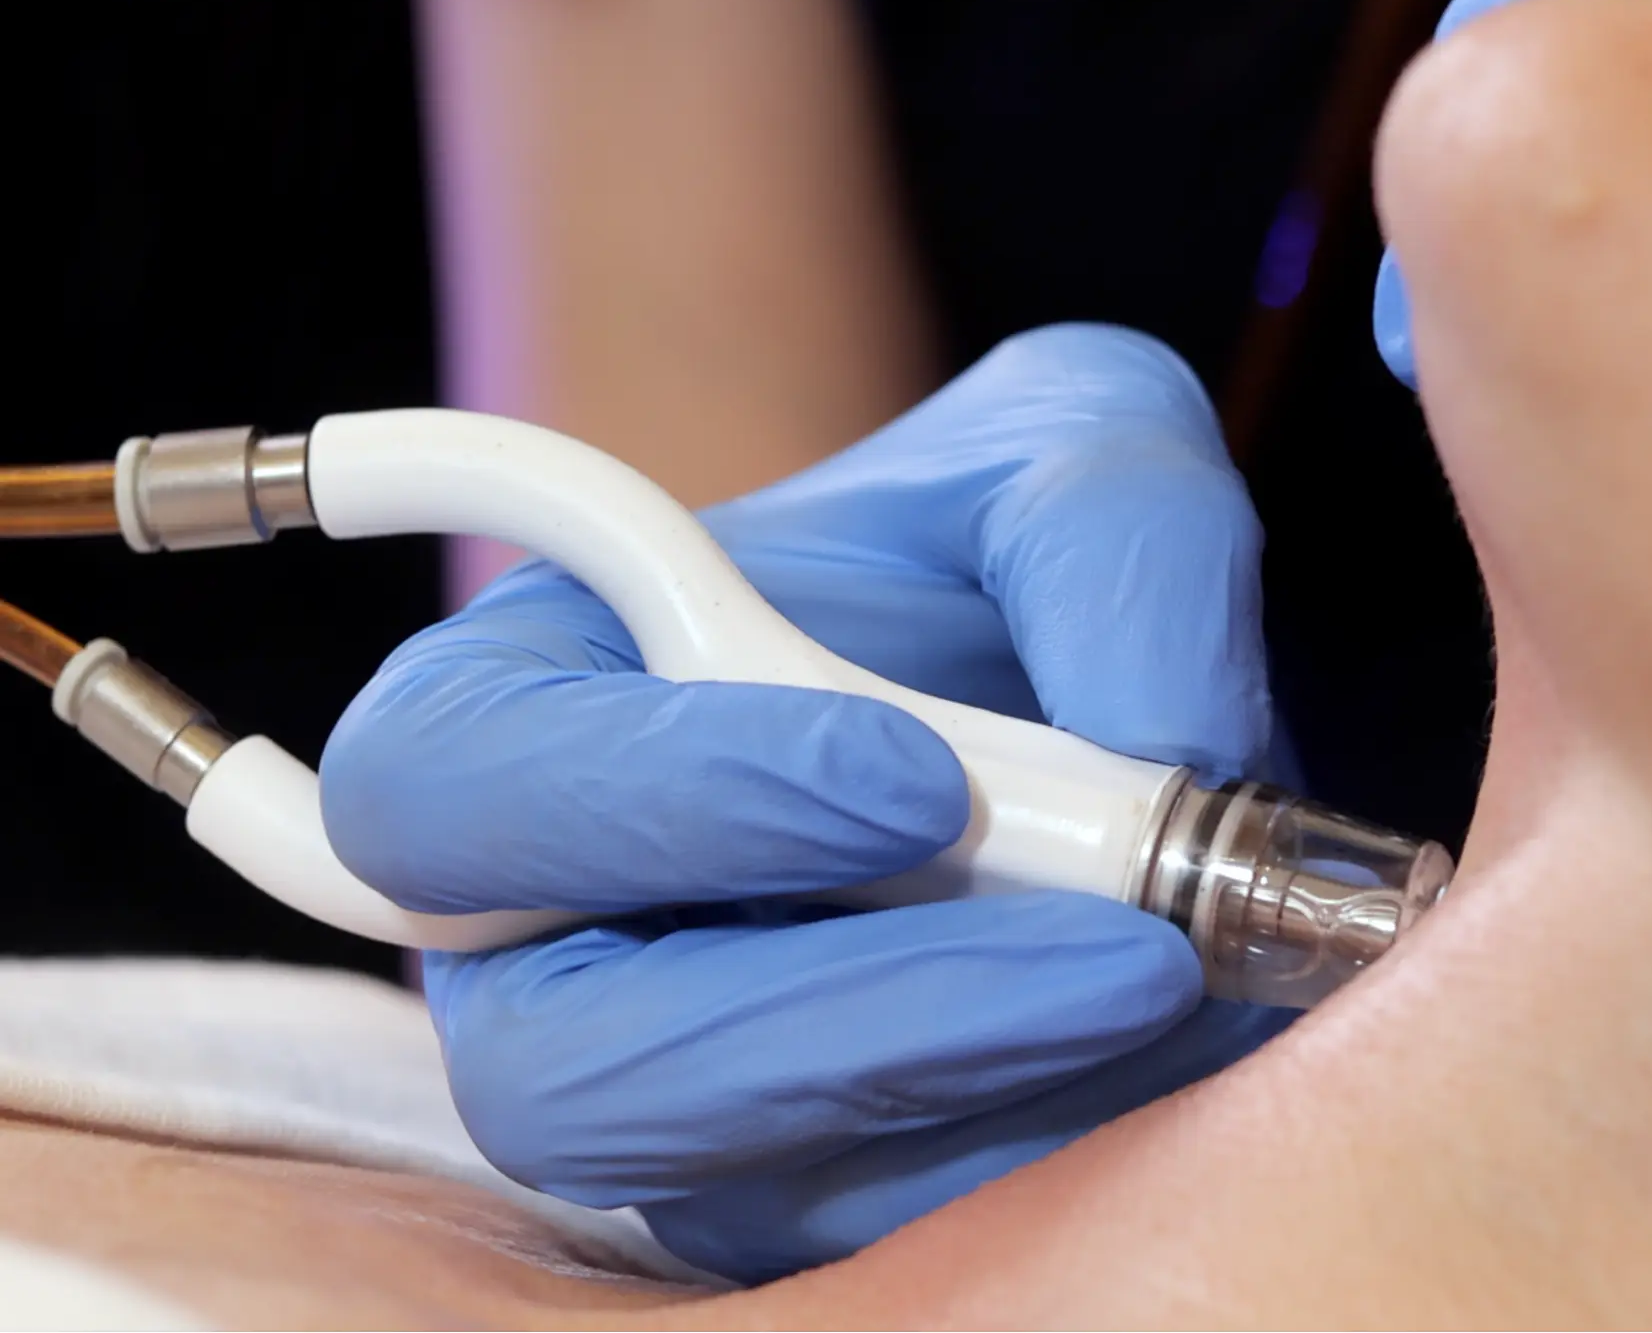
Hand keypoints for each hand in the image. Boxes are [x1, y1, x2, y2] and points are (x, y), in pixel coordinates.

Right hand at [320, 323, 1298, 1285]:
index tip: (925, 784)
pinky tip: (1147, 1056)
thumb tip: (1165, 735)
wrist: (1028, 693)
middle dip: (839, 1023)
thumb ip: (1108, 524)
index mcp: (512, 715)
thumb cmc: (979, 557)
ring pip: (717, 1187)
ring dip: (964, 1103)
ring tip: (1163, 986)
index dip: (665, 800)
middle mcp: (537, 932)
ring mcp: (650, 1085)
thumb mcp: (1064, 450)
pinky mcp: (766, 1188)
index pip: (451, 787)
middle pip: (557, 1064)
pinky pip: (854, 1237)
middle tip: (1118, 953)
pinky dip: (1020, 1160)